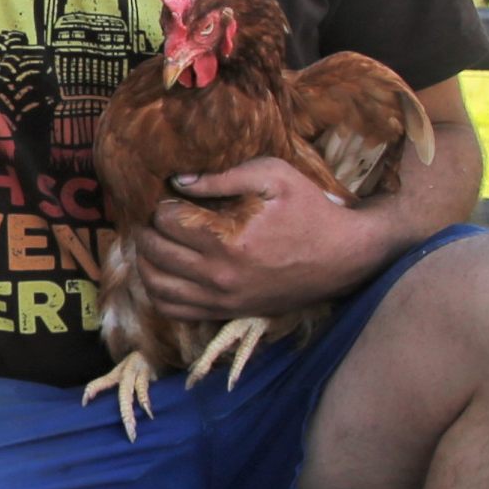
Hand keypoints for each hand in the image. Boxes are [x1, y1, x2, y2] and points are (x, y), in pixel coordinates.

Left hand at [133, 155, 393, 321]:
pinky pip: (174, 311)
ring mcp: (222, 299)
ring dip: (145, 262)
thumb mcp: (274, 176)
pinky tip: (164, 272)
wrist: (343, 256)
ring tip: (152, 242)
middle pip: (155, 253)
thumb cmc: (309, 210)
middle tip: (152, 217)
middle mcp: (220, 275)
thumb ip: (224, 176)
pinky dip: (159, 293)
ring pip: (157, 287)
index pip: (167, 221)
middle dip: (146, 230)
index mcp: (229, 239)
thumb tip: (180, 180)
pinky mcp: (227, 312)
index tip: (168, 197)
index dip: (161, 204)